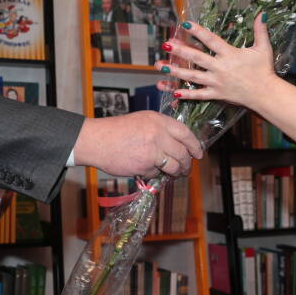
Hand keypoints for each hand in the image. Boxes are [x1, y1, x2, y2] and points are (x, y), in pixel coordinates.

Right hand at [72, 110, 202, 177]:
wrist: (96, 140)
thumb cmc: (116, 131)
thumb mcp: (142, 121)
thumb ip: (160, 130)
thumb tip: (178, 145)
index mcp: (159, 120)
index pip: (185, 133)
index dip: (195, 145)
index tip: (198, 153)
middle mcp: (158, 133)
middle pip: (183, 153)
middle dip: (187, 164)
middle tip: (187, 169)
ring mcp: (153, 150)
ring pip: (174, 166)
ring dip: (176, 172)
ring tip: (175, 174)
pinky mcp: (145, 165)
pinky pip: (157, 173)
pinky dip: (154, 174)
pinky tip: (147, 170)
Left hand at [156, 16, 276, 110]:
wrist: (266, 94)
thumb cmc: (264, 70)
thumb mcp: (263, 48)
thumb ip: (260, 30)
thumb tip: (262, 14)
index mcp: (230, 54)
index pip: (211, 40)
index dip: (198, 31)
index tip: (185, 24)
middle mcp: (220, 68)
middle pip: (197, 58)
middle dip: (180, 51)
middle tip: (166, 44)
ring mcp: (217, 82)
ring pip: (193, 76)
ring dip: (176, 71)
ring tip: (160, 66)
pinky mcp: (217, 94)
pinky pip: (199, 95)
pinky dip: (187, 94)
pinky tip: (173, 92)